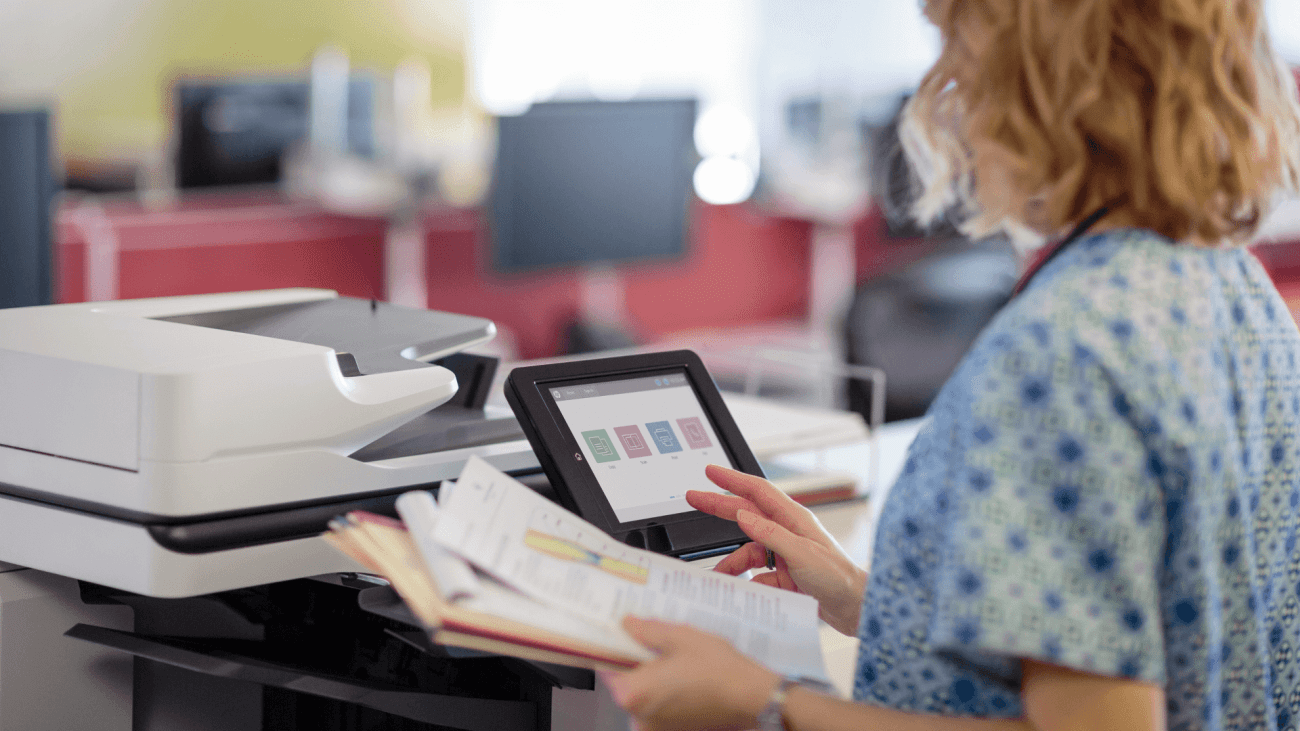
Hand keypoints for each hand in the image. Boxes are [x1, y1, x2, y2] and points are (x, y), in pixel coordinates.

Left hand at [601, 616, 778, 730]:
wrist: (751, 697)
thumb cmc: (718, 670)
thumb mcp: (680, 637)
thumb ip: (647, 631)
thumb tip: (628, 625)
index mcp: (633, 692)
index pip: (606, 665)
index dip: (614, 646)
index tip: (620, 634)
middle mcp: (638, 716)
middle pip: (625, 680)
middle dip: (636, 660)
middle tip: (653, 640)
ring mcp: (654, 727)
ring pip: (643, 693)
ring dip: (653, 676)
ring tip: (674, 656)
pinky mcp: (671, 730)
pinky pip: (659, 705)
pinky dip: (666, 691)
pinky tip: (683, 674)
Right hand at [687, 465, 866, 634]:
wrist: (856, 608)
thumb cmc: (839, 577)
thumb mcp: (801, 553)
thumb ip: (770, 533)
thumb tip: (743, 515)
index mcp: (794, 519)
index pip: (758, 491)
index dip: (733, 479)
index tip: (711, 471)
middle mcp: (788, 533)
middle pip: (747, 514)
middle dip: (719, 507)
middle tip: (693, 498)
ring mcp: (785, 555)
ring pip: (749, 552)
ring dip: (733, 563)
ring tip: (719, 574)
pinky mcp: (786, 576)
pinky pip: (758, 576)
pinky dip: (747, 583)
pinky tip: (742, 591)